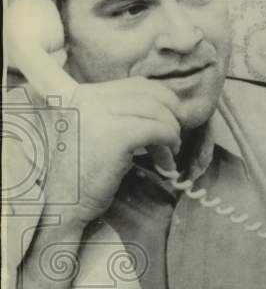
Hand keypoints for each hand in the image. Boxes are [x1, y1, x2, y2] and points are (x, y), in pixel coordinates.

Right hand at [45, 77, 181, 224]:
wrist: (65, 204)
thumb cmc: (86, 172)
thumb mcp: (100, 132)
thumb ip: (123, 115)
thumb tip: (168, 108)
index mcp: (84, 95)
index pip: (137, 84)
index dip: (164, 99)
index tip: (174, 119)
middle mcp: (88, 99)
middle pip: (151, 94)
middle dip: (172, 114)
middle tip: (177, 135)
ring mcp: (99, 115)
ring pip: (157, 111)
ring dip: (172, 132)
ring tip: (171, 153)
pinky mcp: (114, 135)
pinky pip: (158, 130)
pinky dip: (170, 142)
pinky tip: (167, 161)